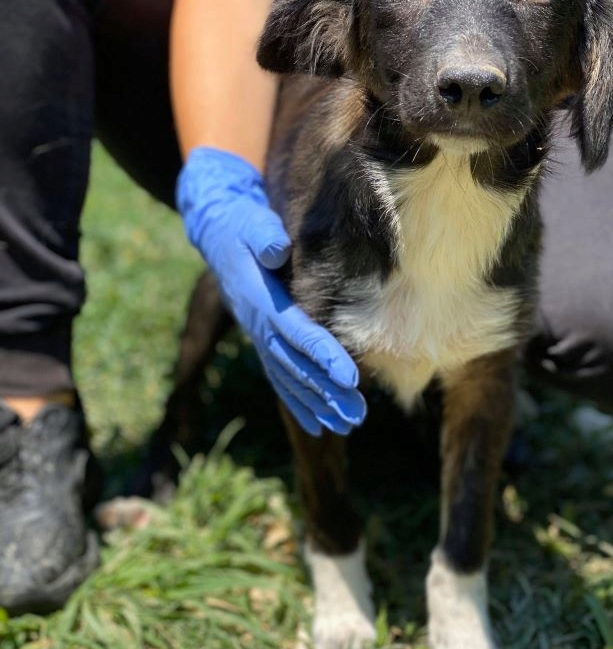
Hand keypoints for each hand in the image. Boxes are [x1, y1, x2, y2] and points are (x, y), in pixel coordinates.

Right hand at [177, 146, 366, 435]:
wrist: (218, 235)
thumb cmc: (242, 225)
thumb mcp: (250, 221)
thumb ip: (263, 234)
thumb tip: (277, 249)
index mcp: (260, 299)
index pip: (294, 331)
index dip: (321, 354)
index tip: (350, 376)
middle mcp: (259, 326)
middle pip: (295, 365)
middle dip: (326, 391)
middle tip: (357, 414)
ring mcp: (261, 338)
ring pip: (290, 378)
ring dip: (318, 404)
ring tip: (349, 424)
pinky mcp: (266, 342)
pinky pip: (282, 378)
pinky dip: (300, 404)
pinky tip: (320, 427)